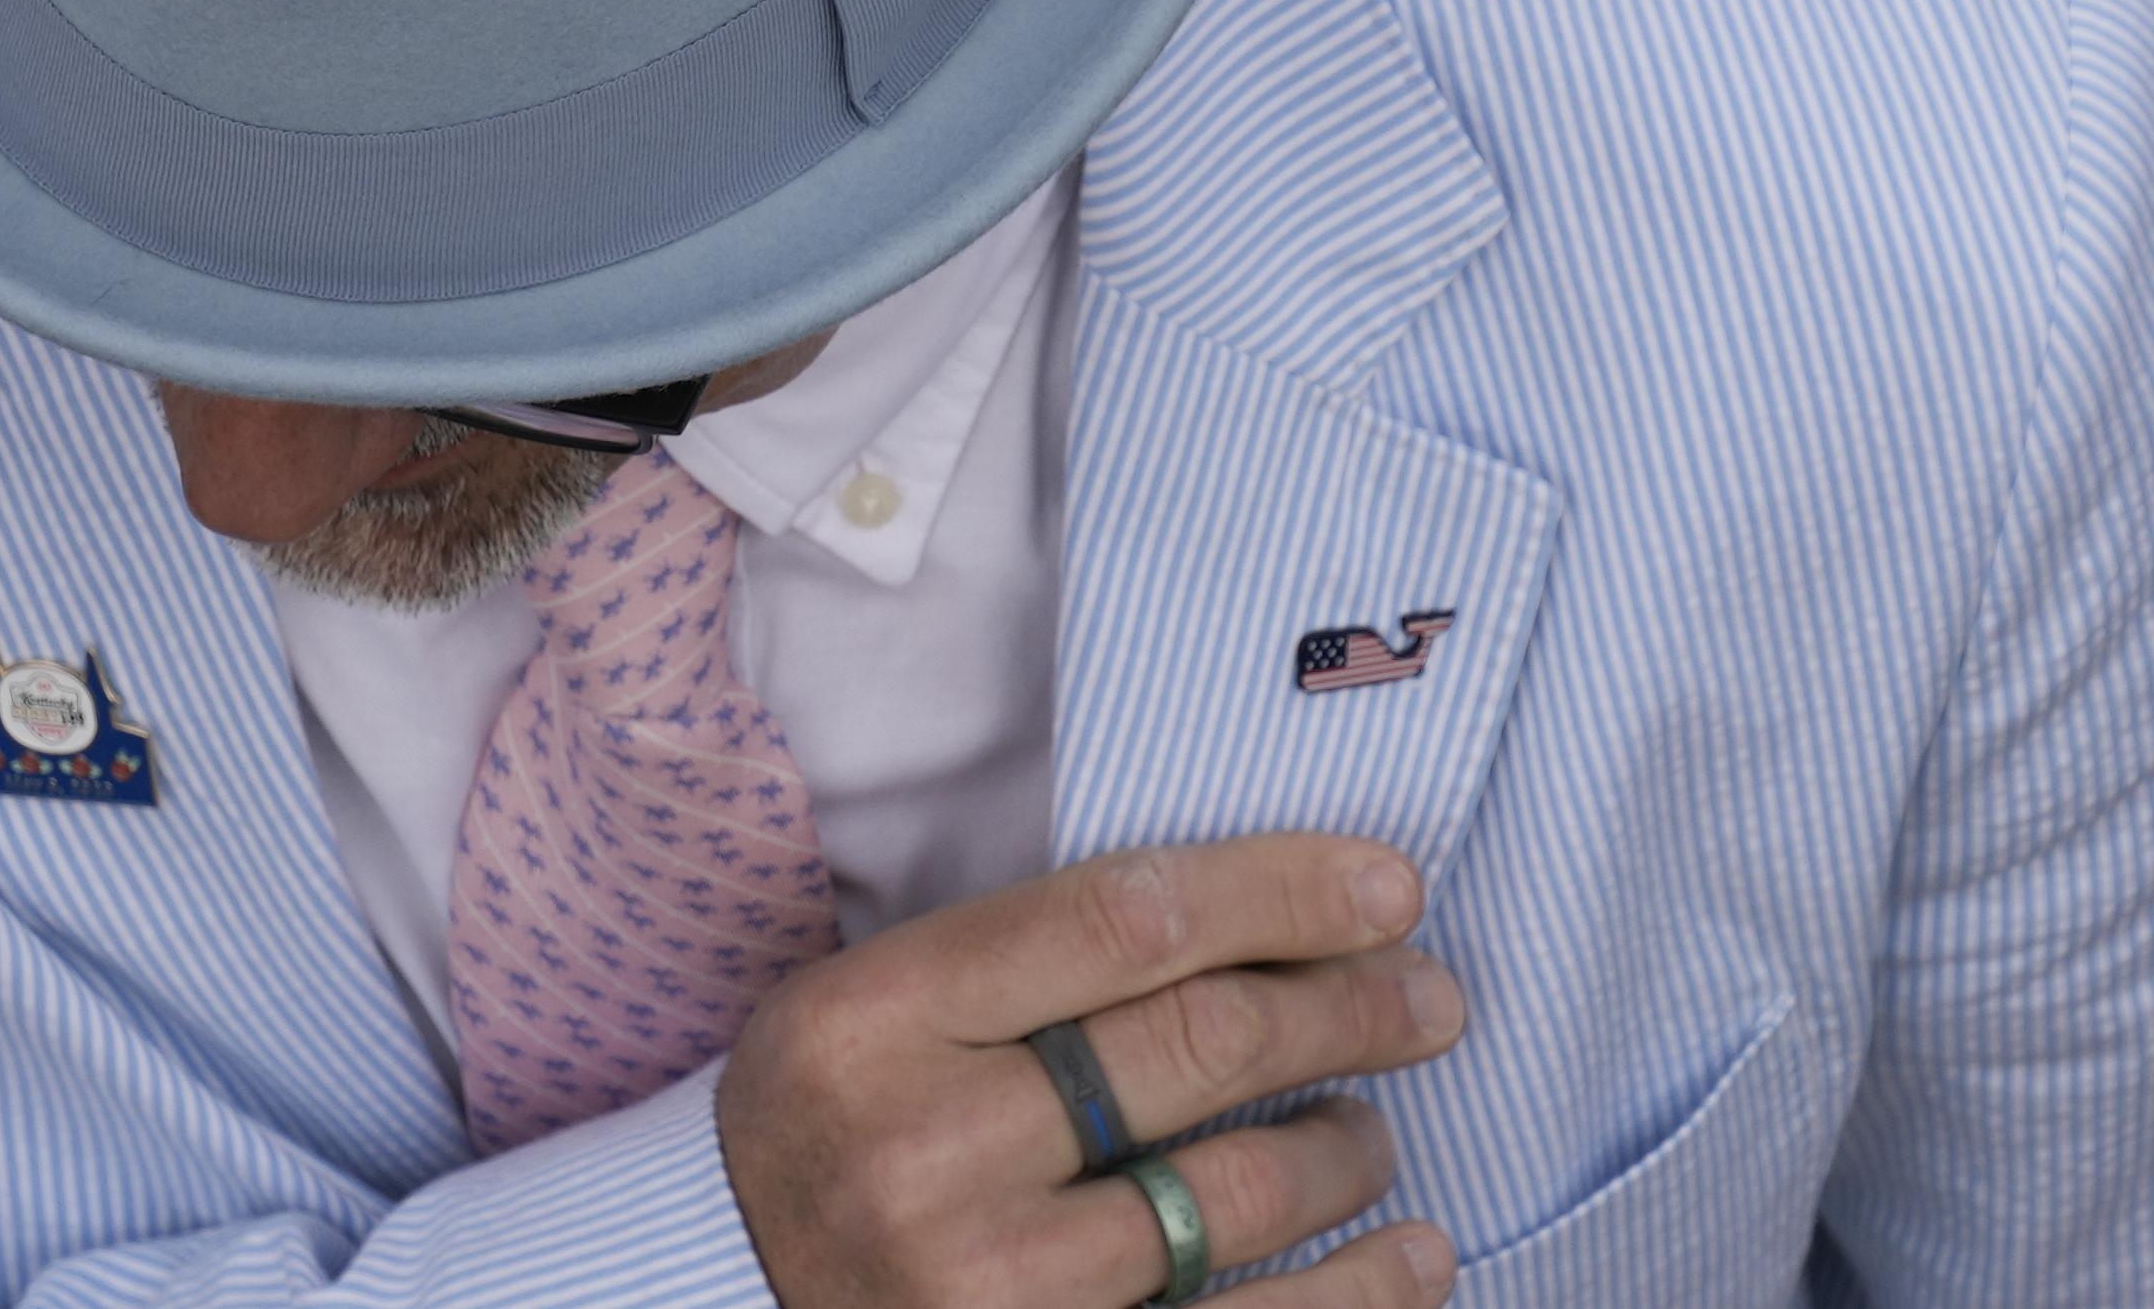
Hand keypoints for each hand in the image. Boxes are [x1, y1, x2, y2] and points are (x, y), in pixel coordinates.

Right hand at [715, 834, 1465, 1308]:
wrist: (725, 1300)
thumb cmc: (831, 1132)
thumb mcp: (873, 1013)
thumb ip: (1029, 963)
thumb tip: (1267, 917)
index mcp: (871, 1022)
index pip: (1121, 920)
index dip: (1279, 892)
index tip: (1386, 886)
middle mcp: (921, 1153)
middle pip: (1197, 1047)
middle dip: (1346, 1009)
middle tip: (1428, 996)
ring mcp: (983, 1290)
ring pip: (1234, 1196)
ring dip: (1344, 1150)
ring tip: (1372, 1129)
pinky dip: (1358, 1294)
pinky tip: (1414, 1257)